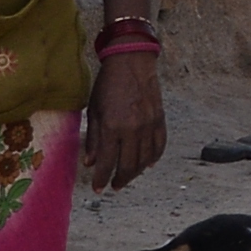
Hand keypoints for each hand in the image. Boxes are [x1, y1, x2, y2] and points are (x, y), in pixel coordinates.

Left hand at [81, 44, 164, 194]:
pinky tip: (148, 164)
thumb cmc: (107, 84)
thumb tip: (90, 162)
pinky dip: (154, 158)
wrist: (131, 62)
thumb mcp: (93, 110)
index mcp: (112, 127)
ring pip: (145, 160)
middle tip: (113, 186)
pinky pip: (159, 146)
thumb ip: (93, 138)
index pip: (106, 162)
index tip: (98, 188)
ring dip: (136, 173)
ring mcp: (148, 126)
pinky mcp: (160, 120)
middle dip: (119, 180)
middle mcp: (132, 130)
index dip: (101, 178)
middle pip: (128, 166)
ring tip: (128, 177)